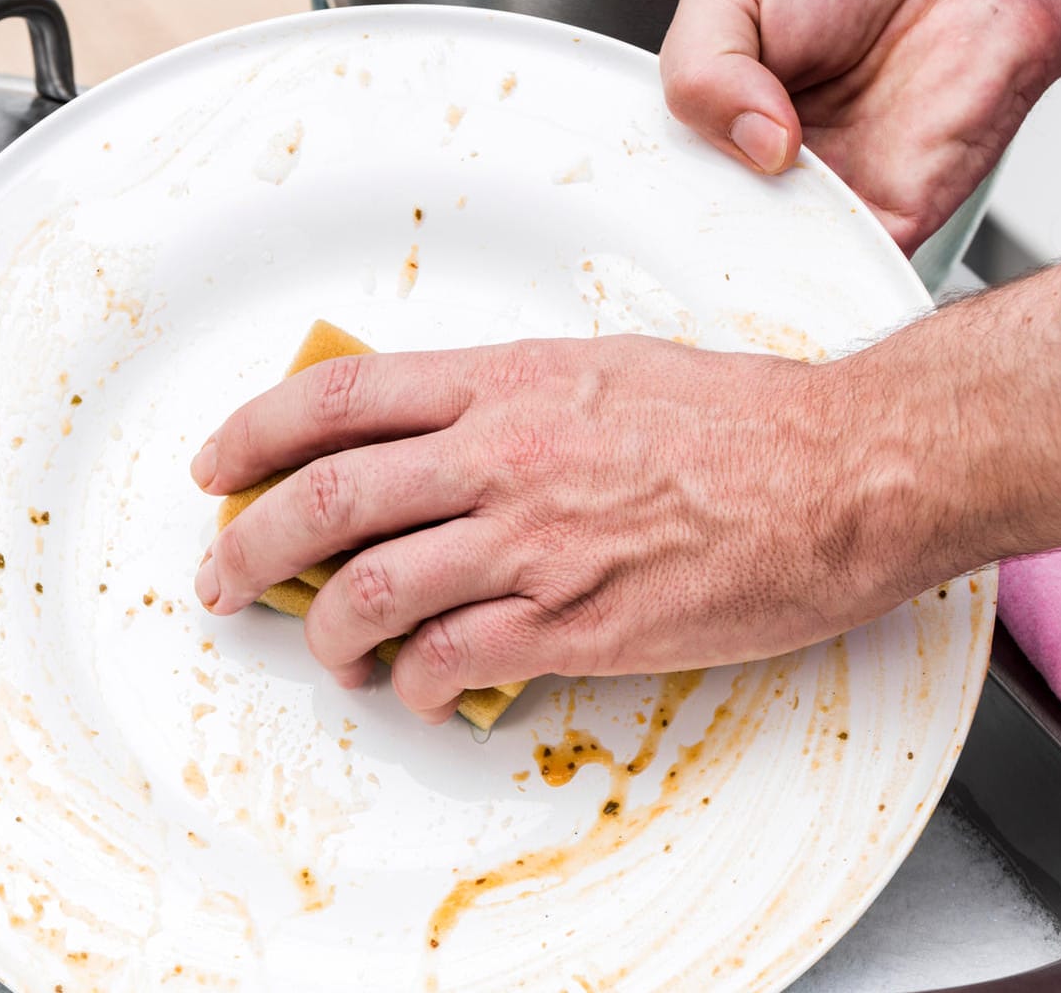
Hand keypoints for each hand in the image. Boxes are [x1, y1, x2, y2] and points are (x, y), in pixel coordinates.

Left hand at [190, 336, 924, 722]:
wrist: (843, 469)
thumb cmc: (741, 420)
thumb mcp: (604, 369)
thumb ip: (510, 399)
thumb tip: (437, 438)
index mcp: (505, 381)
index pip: (338, 397)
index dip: (254, 434)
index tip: (217, 466)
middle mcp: (501, 454)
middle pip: (326, 499)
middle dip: (249, 546)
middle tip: (222, 577)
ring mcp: (535, 540)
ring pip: (371, 590)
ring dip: (326, 633)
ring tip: (330, 652)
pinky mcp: (577, 621)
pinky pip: (453, 660)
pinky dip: (415, 686)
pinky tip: (419, 690)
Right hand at [659, 0, 1060, 250]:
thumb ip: (701, 63)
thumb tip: (746, 142)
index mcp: (708, 115)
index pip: (650, 181)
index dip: (636, 198)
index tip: (630, 200)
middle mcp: (753, 169)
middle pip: (698, 239)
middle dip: (690, 238)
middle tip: (701, 200)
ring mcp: (814, 204)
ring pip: (761, 270)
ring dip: (752, 260)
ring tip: (763, 204)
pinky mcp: (879, 230)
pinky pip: (839, 279)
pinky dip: (822, 279)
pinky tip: (809, 241)